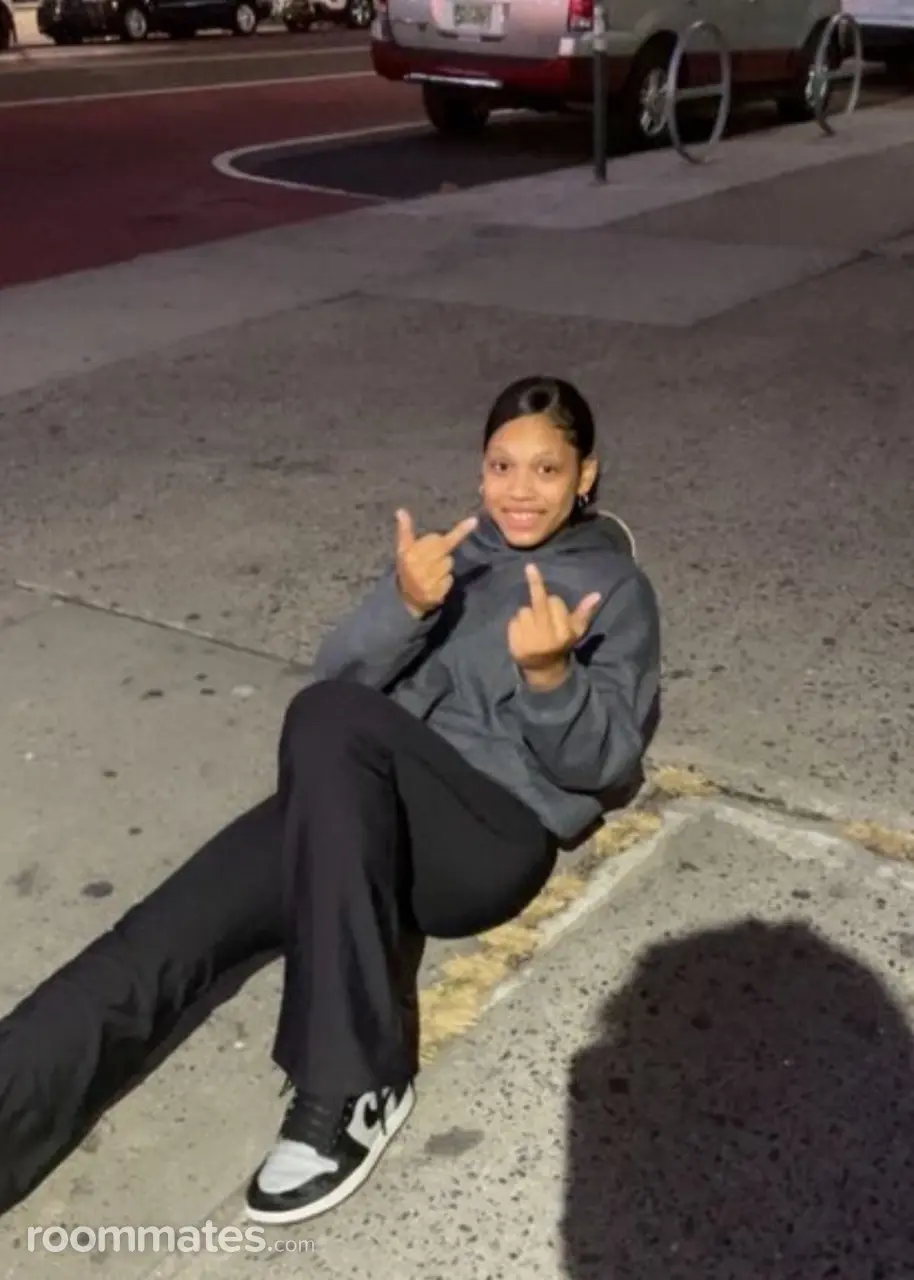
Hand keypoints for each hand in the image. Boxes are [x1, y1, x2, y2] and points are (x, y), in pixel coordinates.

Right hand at [395, 508, 477, 618]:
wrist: (405, 598)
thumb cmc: (407, 568)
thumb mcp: (403, 549)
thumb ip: (405, 530)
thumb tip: (401, 510)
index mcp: (411, 554)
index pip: (439, 541)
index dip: (459, 531)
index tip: (474, 521)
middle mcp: (419, 568)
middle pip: (446, 552)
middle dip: (442, 554)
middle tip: (431, 561)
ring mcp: (427, 582)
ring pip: (449, 566)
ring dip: (444, 568)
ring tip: (431, 573)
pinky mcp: (435, 594)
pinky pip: (449, 580)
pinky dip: (445, 582)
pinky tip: (434, 584)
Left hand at [508, 563, 600, 689]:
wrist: (543, 668)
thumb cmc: (561, 644)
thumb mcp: (576, 631)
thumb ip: (584, 612)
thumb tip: (596, 594)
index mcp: (563, 633)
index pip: (555, 602)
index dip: (554, 602)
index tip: (554, 606)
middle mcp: (546, 637)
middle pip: (539, 602)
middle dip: (535, 581)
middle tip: (530, 566)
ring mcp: (529, 641)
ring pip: (524, 610)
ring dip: (527, 614)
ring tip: (533, 627)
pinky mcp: (514, 644)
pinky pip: (513, 620)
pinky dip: (517, 623)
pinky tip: (523, 634)